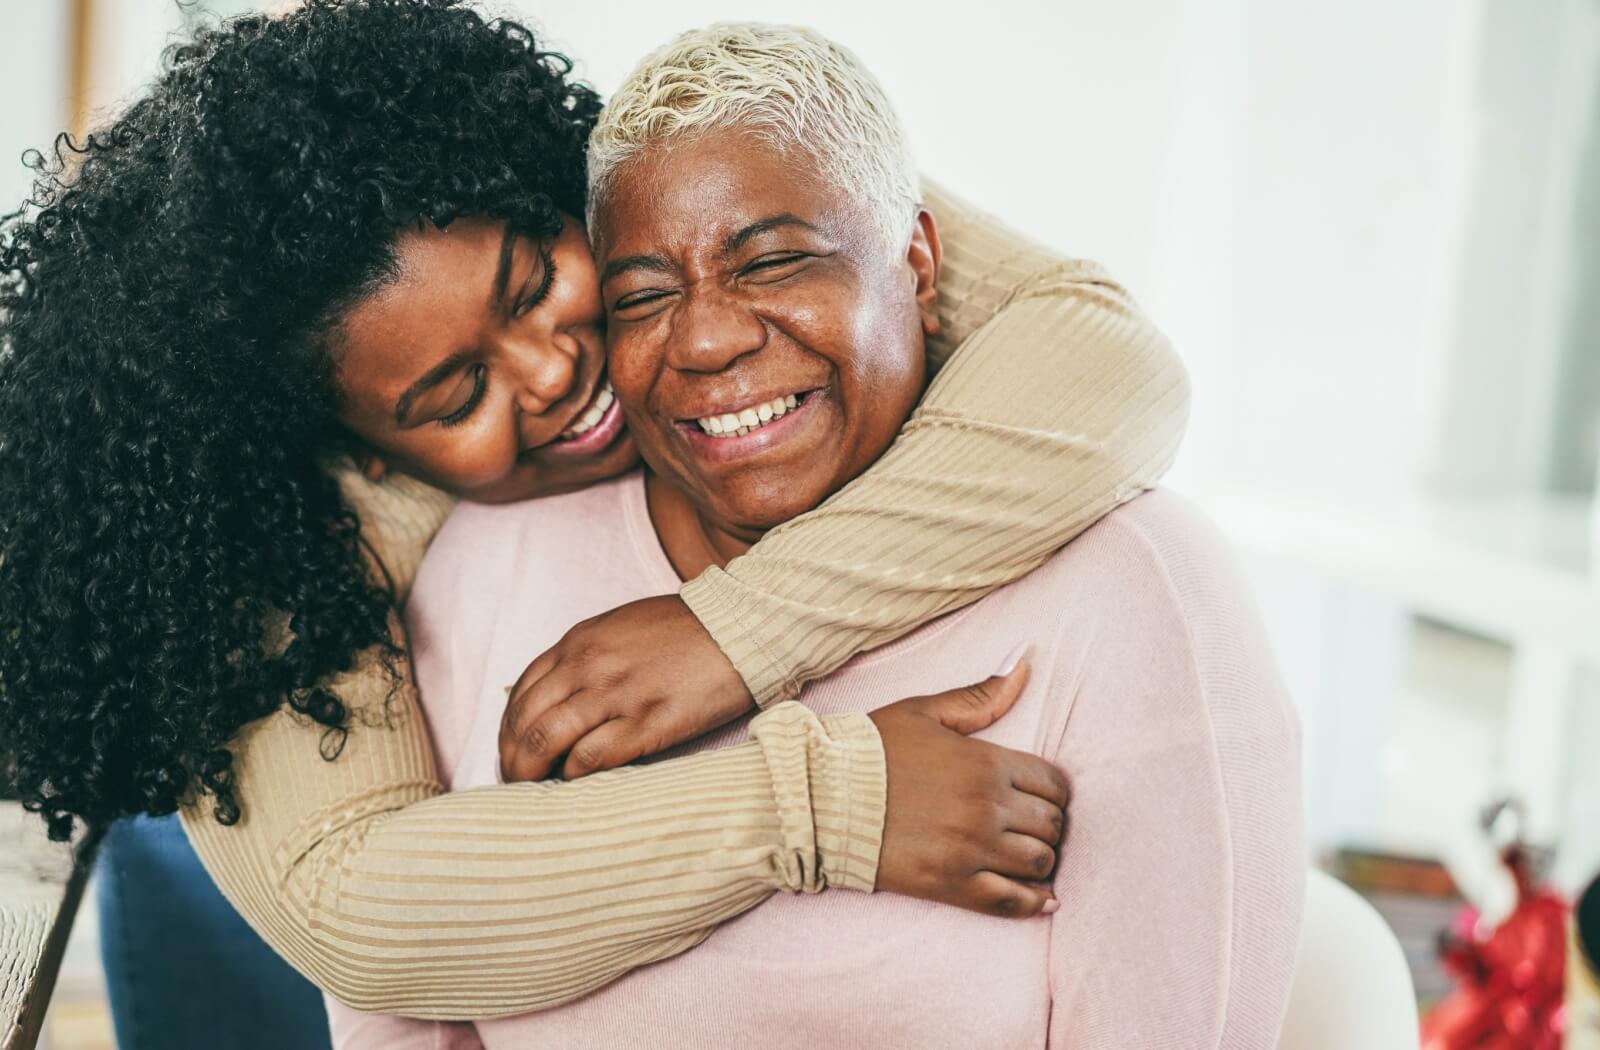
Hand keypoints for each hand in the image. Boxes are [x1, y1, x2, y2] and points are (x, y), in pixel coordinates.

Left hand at [499, 594, 753, 781]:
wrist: (740, 626)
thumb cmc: (686, 629)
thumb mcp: (622, 628)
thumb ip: (588, 658)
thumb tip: (561, 697)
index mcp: (579, 643)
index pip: (522, 692)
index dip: (509, 729)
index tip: (513, 751)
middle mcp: (588, 666)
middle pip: (525, 721)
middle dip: (512, 759)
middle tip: (516, 782)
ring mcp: (616, 694)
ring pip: (546, 741)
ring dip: (532, 774)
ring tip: (534, 792)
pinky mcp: (647, 722)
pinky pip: (591, 758)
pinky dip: (574, 777)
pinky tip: (577, 785)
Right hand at [871, 658, 1070, 917]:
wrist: (821, 797)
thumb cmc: (871, 750)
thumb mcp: (925, 712)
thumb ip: (980, 696)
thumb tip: (1025, 666)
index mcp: (986, 762)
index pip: (1054, 784)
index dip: (1054, 791)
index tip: (1041, 797)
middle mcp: (986, 807)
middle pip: (1051, 824)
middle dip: (1048, 825)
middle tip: (1031, 826)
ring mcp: (970, 849)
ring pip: (1039, 862)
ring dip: (1041, 860)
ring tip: (1025, 855)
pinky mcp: (951, 885)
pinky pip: (1011, 901)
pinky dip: (1034, 903)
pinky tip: (1043, 899)